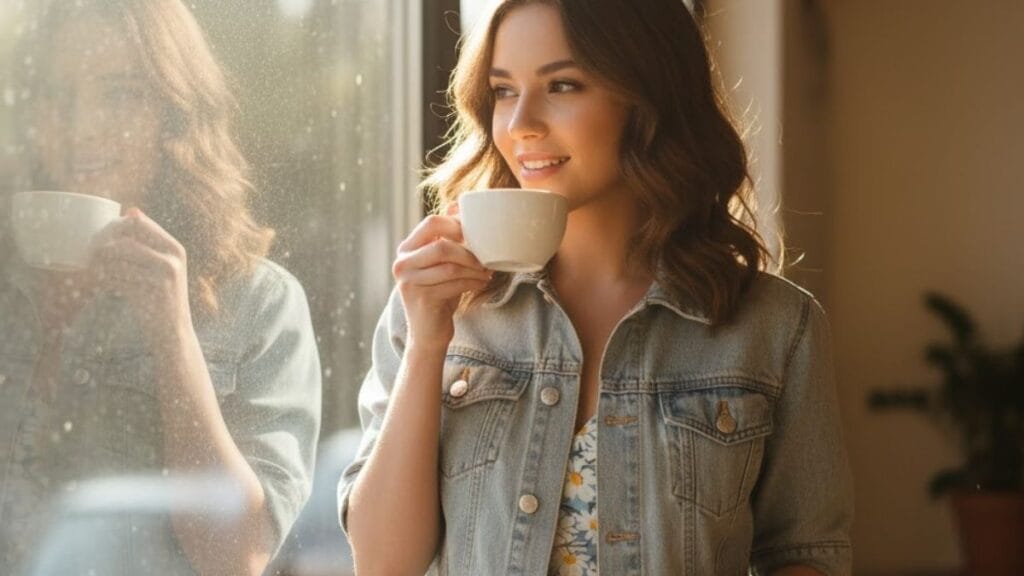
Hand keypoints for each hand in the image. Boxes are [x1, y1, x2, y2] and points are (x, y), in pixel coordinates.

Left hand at [90, 207, 193, 348]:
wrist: (173, 333)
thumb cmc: (163, 297)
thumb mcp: (165, 266)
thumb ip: (150, 241)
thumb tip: (131, 211)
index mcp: (176, 249)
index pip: (140, 224)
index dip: (115, 226)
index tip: (101, 236)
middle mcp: (172, 260)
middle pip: (126, 241)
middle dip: (103, 245)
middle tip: (90, 252)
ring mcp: (162, 278)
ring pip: (118, 261)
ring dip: (101, 264)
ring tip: (94, 268)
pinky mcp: (149, 294)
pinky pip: (117, 280)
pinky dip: (105, 281)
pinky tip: (103, 284)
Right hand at [392, 213, 491, 349]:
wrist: (429, 333)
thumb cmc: (439, 293)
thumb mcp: (442, 263)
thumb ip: (447, 236)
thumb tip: (458, 202)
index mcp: (406, 249)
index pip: (431, 223)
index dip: (457, 224)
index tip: (475, 235)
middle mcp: (402, 263)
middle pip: (441, 245)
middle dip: (468, 251)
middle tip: (485, 258)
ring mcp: (409, 282)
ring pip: (450, 266)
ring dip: (475, 269)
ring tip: (486, 272)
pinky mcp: (421, 299)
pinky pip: (454, 284)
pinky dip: (473, 282)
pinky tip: (481, 283)